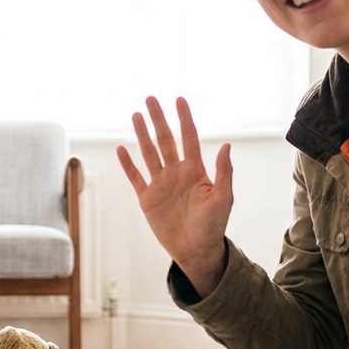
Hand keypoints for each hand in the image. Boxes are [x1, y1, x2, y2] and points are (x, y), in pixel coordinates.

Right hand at [116, 96, 233, 297]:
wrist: (196, 250)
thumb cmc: (213, 225)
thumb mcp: (223, 197)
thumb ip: (224, 171)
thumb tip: (226, 144)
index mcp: (195, 170)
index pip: (189, 138)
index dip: (184, 119)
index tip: (179, 100)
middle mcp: (176, 173)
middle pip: (165, 140)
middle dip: (158, 119)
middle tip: (151, 99)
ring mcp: (160, 184)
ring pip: (149, 153)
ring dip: (142, 134)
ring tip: (136, 115)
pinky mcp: (147, 199)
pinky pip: (135, 177)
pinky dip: (128, 164)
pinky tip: (121, 148)